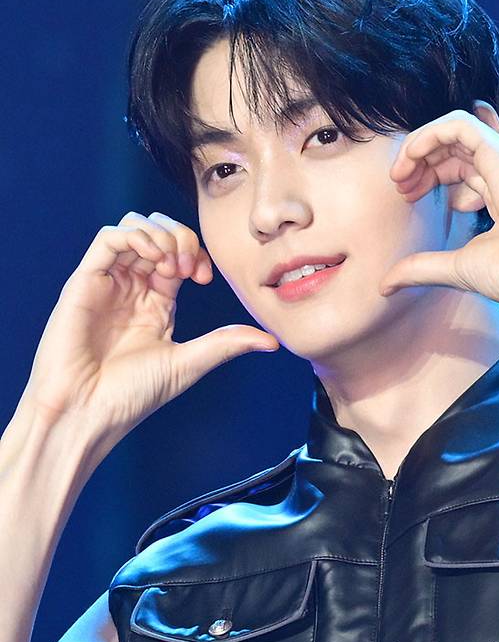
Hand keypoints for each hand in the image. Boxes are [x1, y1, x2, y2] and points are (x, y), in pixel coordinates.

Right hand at [20, 211, 278, 457]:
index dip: (197, 253)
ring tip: (171, 262)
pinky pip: (109, 238)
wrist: (87, 413)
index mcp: (156, 301)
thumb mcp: (188, 363)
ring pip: (134, 227)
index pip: (180, 254)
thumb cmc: (130, 396)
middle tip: (189, 268)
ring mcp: (107, 282)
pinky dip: (135, 236)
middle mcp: (131, 286)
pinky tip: (153, 257)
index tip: (205, 278)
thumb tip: (272, 341)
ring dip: (161, 234)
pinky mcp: (84, 281)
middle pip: (158, 231)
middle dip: (182, 238)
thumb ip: (226, 343)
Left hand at [379, 105, 498, 309]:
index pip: (462, 165)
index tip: (407, 197)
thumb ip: (421, 268)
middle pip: (455, 148)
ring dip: (420, 148)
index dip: (429, 175)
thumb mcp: (456, 268)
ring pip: (454, 130)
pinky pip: (458, 124)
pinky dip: (429, 135)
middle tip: (400, 187)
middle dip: (421, 162)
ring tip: (400, 176)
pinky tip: (411, 156)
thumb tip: (386, 285)